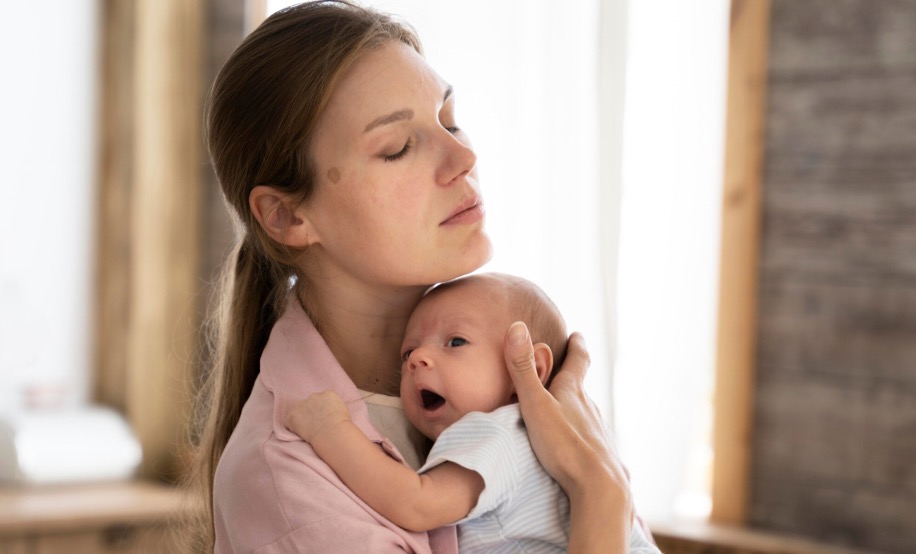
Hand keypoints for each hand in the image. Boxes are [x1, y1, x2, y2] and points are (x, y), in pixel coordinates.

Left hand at [286, 390, 351, 443]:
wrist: (332, 433)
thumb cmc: (342, 426)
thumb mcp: (343, 410)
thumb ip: (334, 406)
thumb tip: (331, 411)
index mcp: (328, 394)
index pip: (322, 399)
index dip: (321, 409)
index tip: (324, 418)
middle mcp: (314, 396)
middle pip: (309, 403)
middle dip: (311, 412)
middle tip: (316, 425)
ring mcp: (302, 405)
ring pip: (299, 412)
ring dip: (302, 419)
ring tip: (310, 431)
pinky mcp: (292, 417)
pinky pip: (290, 423)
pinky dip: (294, 428)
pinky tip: (303, 434)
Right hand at [504, 322, 632, 551]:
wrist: (599, 486)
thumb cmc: (564, 444)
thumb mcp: (535, 404)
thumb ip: (522, 370)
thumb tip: (517, 327)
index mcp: (573, 391)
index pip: (578, 360)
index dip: (577, 346)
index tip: (577, 335)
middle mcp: (589, 407)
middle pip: (581, 388)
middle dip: (573, 378)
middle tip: (566, 370)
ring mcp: (597, 431)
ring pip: (585, 413)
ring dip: (575, 407)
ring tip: (564, 409)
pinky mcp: (600, 453)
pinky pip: (588, 437)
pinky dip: (579, 433)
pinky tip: (572, 444)